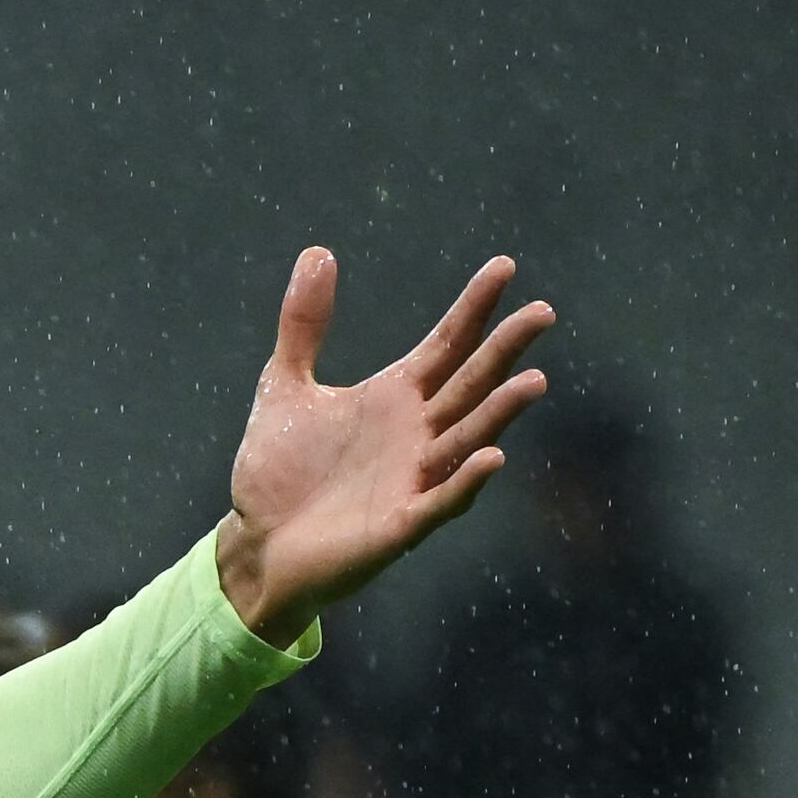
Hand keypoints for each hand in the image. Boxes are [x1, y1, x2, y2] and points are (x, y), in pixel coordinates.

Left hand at [211, 248, 552, 645]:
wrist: (256, 545)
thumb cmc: (278, 472)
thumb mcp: (284, 387)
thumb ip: (304, 326)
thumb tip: (318, 252)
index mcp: (396, 397)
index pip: (448, 343)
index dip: (474, 307)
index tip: (504, 266)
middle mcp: (417, 434)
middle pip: (471, 384)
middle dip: (505, 350)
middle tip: (542, 311)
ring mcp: (413, 479)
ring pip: (467, 439)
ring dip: (499, 413)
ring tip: (533, 381)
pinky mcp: (400, 525)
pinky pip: (441, 502)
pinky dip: (466, 482)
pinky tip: (491, 458)